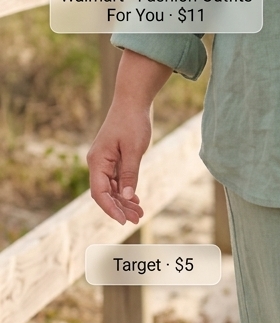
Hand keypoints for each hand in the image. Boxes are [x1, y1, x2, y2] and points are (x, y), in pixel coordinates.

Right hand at [86, 49, 171, 223]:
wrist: (132, 102)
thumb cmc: (132, 122)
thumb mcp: (134, 150)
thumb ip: (130, 173)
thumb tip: (126, 196)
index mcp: (97, 161)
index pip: (99, 193)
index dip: (110, 209)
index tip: (123, 220)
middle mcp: (98, 163)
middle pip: (105, 193)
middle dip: (120, 208)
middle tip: (137, 219)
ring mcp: (105, 162)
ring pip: (112, 189)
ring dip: (124, 201)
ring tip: (139, 213)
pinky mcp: (113, 160)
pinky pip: (116, 180)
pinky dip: (125, 191)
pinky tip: (135, 200)